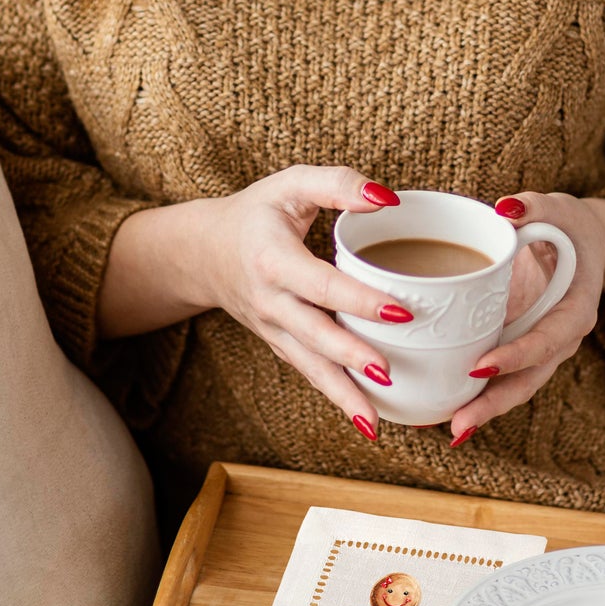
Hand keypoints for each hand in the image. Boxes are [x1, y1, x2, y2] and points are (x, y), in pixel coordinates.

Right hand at [206, 166, 413, 439]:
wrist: (204, 252)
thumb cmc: (257, 213)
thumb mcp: (290, 184)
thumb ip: (337, 184)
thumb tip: (388, 199)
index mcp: (272, 259)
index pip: (320, 283)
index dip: (358, 299)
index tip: (400, 312)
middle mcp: (269, 301)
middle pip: (312, 334)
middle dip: (349, 356)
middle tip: (388, 372)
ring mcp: (272, 328)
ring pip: (309, 366)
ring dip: (341, 394)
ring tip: (374, 421)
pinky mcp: (278, 344)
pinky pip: (308, 371)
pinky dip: (335, 395)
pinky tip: (365, 417)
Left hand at [448, 192, 604, 446]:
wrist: (581, 244)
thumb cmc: (568, 226)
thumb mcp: (557, 209)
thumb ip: (534, 207)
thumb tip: (505, 208)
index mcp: (575, 310)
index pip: (547, 340)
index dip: (517, 356)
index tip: (481, 365)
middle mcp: (560, 338)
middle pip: (529, 380)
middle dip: (494, 404)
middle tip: (459, 425)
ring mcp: (540, 349)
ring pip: (514, 387)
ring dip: (482, 409)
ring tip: (447, 430)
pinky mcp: (520, 348)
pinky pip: (500, 377)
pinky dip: (474, 394)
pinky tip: (440, 410)